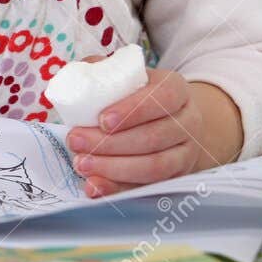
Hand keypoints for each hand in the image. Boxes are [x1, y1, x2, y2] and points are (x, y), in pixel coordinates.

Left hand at [64, 66, 243, 196]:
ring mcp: (186, 152)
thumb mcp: (127, 77)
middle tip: (76, 142)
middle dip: (110, 143)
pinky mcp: (176, 177)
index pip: (161, 98)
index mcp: (176, 89)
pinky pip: (148, 187)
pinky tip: (94, 187)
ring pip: (154, 166)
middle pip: (153, 137)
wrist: (173, 120)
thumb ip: (102, 71)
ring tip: (81, 164)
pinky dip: (119, 189)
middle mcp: (188, 121)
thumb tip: (74, 80)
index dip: (132, 111)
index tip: (101, 120)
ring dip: (113, 168)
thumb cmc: (139, 95)